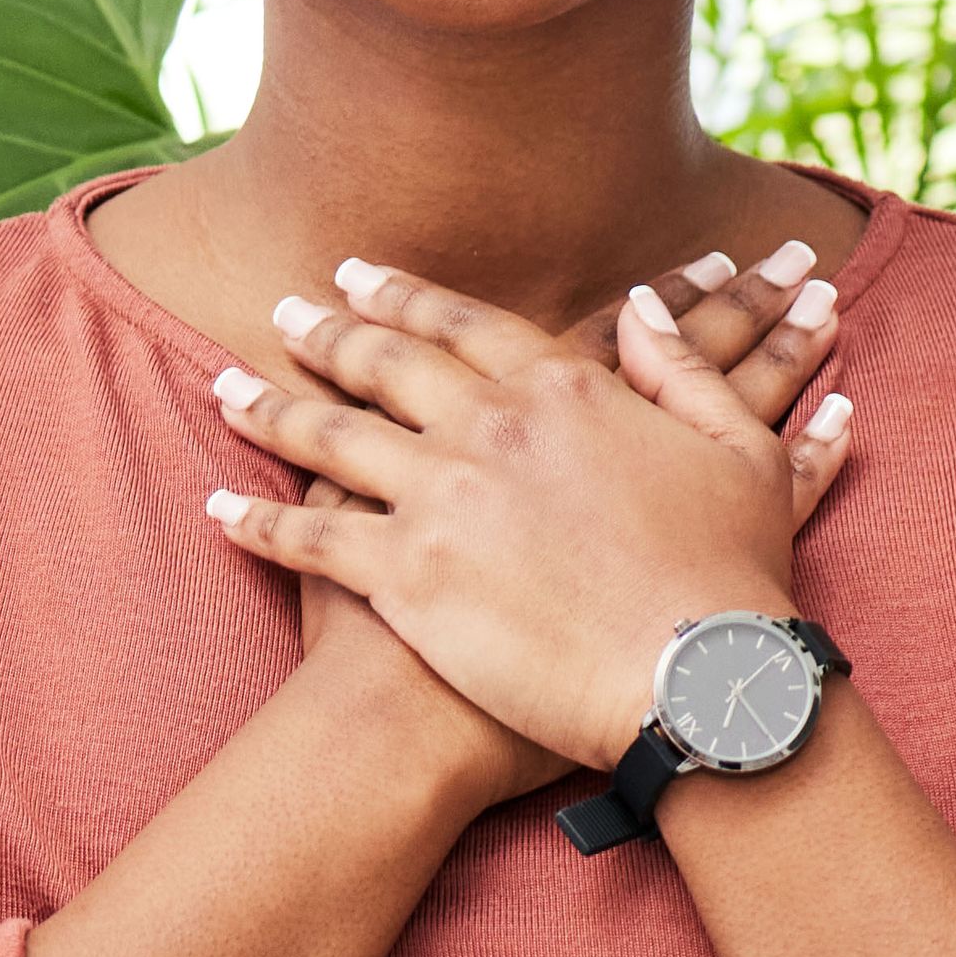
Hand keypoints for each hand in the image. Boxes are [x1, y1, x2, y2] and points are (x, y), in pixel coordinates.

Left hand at [207, 248, 857, 775]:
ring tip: (226, 385)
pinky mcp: (404, 576)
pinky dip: (254, 521)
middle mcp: (485, 427)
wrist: (700, 679)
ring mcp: (438, 497)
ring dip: (270, 407)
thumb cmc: (731, 577)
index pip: (462, 324)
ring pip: (329, 438)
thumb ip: (682, 367)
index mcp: (560, 388)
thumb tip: (642, 306)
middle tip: (285, 311)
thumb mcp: (737, 450)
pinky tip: (218, 507)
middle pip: (383, 364)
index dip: (404, 297)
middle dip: (326, 332)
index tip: (358, 276)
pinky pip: (308, 540)